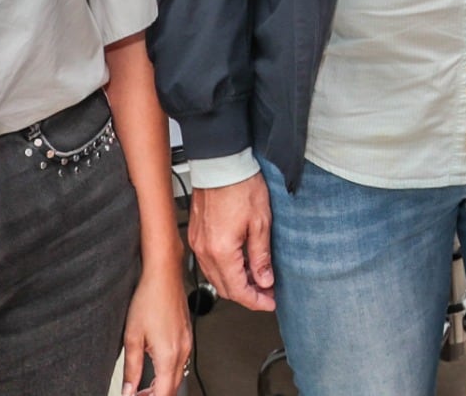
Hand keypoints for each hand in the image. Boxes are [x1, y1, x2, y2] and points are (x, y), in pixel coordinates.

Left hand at [121, 263, 192, 395]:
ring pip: (177, 375)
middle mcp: (182, 350)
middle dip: (156, 395)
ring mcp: (187, 343)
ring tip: (143, 385)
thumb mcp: (132, 336)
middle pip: (172, 387)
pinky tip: (155, 368)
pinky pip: (180, 362)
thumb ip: (131, 368)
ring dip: (162, 385)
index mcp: (169, 354)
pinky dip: (168, 371)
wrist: (164, 275)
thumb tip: (129, 389)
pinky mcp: (186, 336)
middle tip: (138, 395)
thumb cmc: (149, 298)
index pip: (163, 392)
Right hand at [187, 174, 275, 311]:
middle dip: (247, 294)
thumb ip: (261, 256)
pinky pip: (209, 263)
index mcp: (221, 251)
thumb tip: (264, 279)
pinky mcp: (196, 235)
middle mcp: (204, 251)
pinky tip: (240, 264)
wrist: (221, 164)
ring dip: (235, 282)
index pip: (238, 291)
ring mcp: (197, 243)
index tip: (269, 302)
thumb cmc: (241, 185)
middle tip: (267, 292)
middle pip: (224, 288)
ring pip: (215, 277)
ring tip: (257, 278)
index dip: (256, 301)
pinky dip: (225, 269)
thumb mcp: (261, 223)